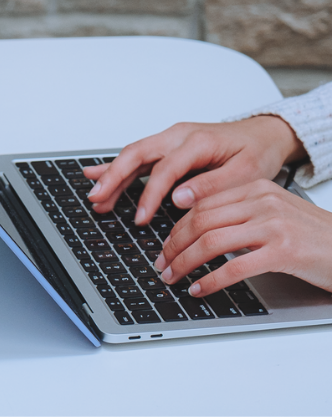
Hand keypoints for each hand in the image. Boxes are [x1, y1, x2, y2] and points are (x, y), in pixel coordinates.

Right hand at [83, 116, 304, 225]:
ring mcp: (171, 139)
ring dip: (111, 175)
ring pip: (133, 155)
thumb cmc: (257, 152)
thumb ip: (211, 185)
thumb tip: (178, 199)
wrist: (265, 134)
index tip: (140, 218)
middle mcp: (179, 135)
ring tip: (95, 196)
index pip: (164, 169)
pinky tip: (97, 173)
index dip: (149, 195)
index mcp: (198, 141)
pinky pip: (138, 156)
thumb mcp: (246, 173)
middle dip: (113, 177)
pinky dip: (117, 166)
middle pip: (137, 154)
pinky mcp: (168, 146)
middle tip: (97, 198)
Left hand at [154, 180, 331, 295]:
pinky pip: (234, 267)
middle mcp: (263, 202)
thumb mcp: (276, 213)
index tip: (164, 247)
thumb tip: (197, 231)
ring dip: (185, 263)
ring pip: (211, 242)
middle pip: (201, 221)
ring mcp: (274, 225)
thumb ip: (241, 214)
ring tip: (173, 278)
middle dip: (174, 246)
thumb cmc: (315, 237)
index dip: (176, 228)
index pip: (202, 205)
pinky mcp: (284, 251)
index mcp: (257, 188)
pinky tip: (199, 289)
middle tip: (161, 265)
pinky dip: (211, 280)